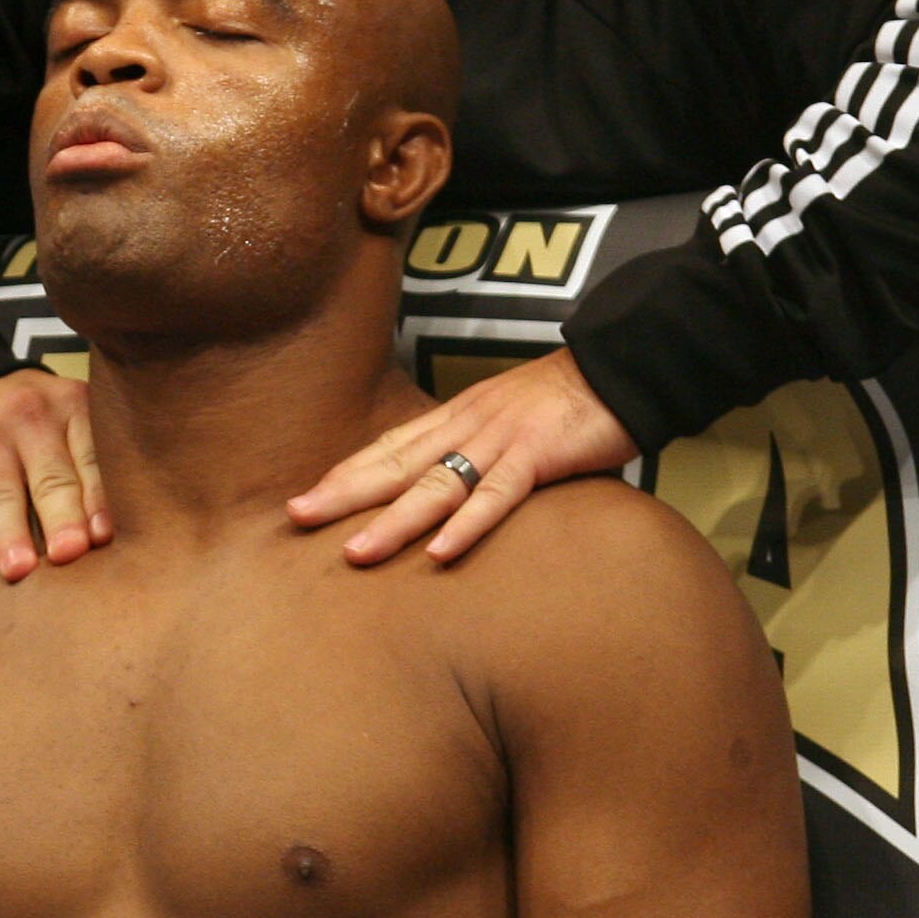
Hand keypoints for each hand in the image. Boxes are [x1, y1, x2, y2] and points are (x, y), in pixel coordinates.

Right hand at [0, 369, 106, 596]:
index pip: (90, 457)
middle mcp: (28, 419)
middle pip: (49, 475)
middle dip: (59, 516)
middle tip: (68, 553)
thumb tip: (106, 542)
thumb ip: (89, 470)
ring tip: (18, 571)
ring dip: (9, 535)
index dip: (97, 499)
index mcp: (70, 408)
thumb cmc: (34, 430)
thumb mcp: (67, 426)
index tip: (100, 537)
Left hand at [287, 348, 634, 565]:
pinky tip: (440, 551)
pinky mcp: (537, 455)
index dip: (347, 472)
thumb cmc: (568, 400)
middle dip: (344, 492)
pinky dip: (467, 524)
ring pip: (436, 484)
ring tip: (354, 552)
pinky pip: (496, 495)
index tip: (306, 496)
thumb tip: (454, 488)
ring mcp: (500, 439)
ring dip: (393, 521)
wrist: (621, 364)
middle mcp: (468, 425)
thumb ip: (480, 451)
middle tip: (297, 516)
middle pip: (396, 463)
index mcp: (459, 416)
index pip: (391, 446)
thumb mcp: (510, 420)